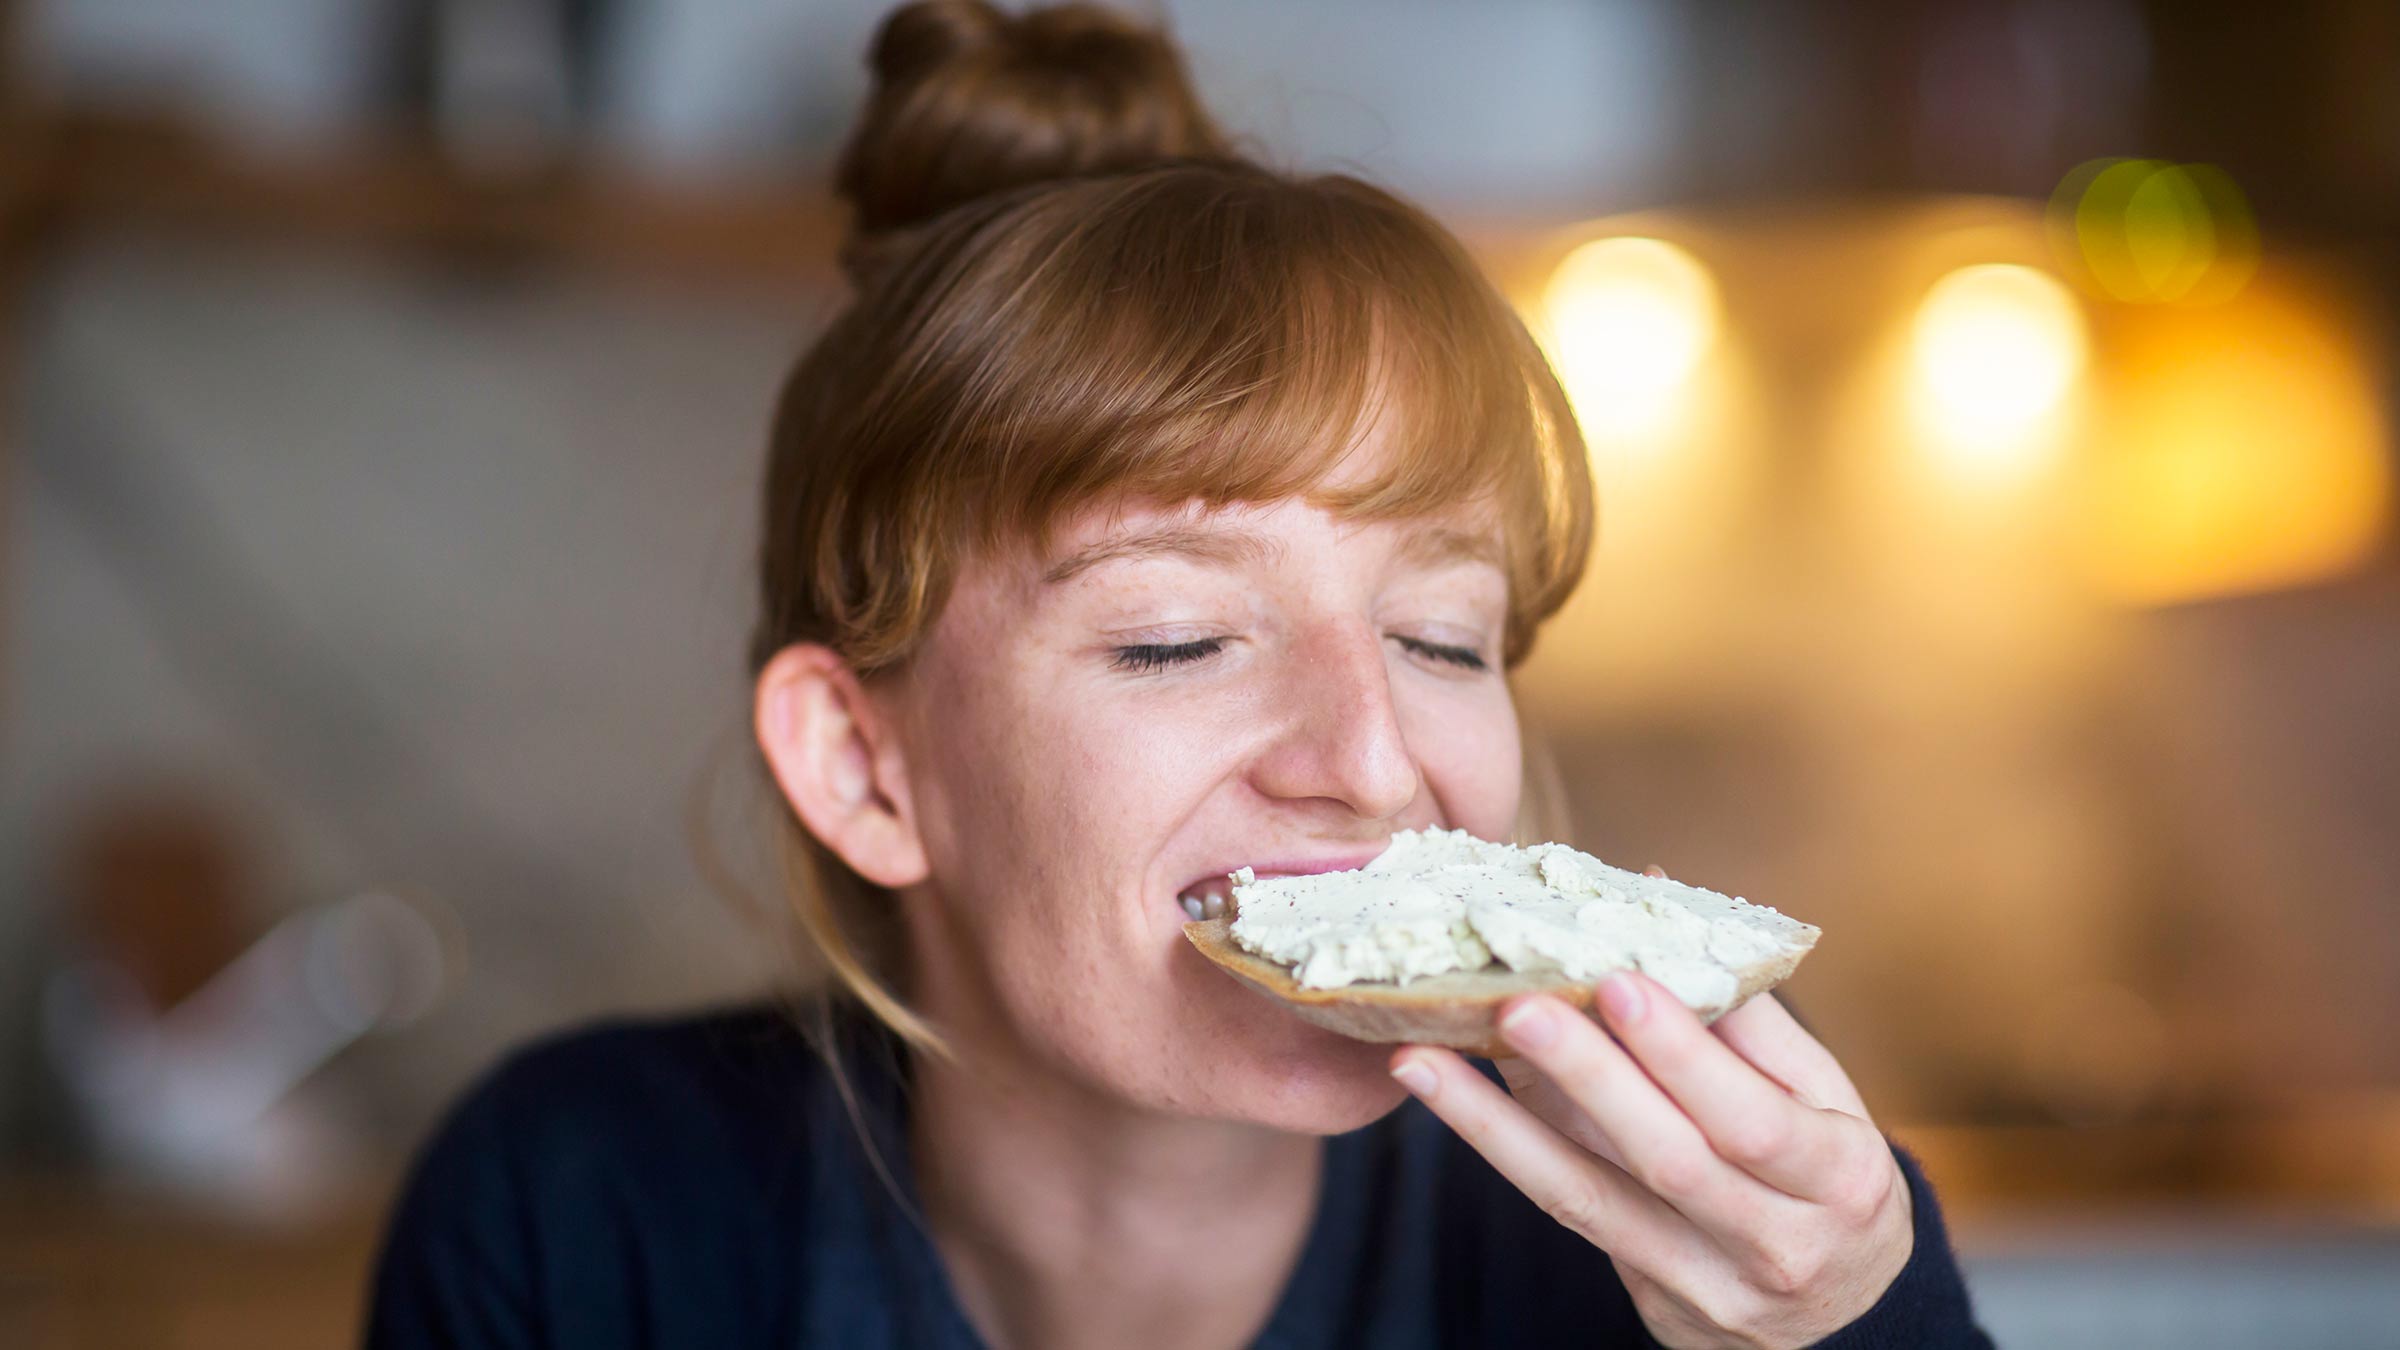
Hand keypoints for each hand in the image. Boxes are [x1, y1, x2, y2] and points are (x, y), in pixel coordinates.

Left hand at [1386, 866, 1913, 1348]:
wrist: (1845, 1311)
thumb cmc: (1825, 1169)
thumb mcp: (1820, 1094)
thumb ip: (1742, 1011)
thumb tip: (1650, 901)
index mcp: (1839, 1174)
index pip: (1752, 1118)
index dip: (1683, 1053)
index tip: (1616, 979)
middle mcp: (1779, 1242)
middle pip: (1670, 1161)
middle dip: (1589, 1078)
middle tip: (1516, 1006)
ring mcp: (1709, 1284)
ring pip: (1594, 1198)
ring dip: (1500, 1125)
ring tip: (1427, 1058)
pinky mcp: (1653, 1299)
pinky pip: (1570, 1214)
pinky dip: (1506, 1149)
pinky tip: (1448, 1098)